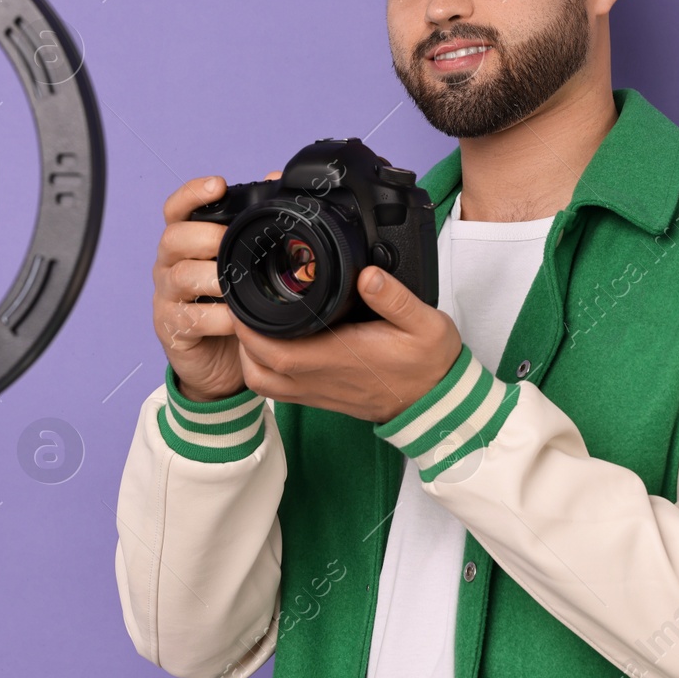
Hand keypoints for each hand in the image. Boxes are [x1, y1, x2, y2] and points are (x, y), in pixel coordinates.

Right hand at [152, 170, 281, 402]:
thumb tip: (274, 179)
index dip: (192, 194)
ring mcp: (168, 297)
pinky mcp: (173, 329)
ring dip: (212, 277)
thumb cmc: (235, 304)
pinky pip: (190, 318)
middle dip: (205, 237)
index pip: (176, 209)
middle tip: (232, 243)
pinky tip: (237, 320)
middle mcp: (170, 265)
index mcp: (186, 243)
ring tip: (236, 283)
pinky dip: (217, 318)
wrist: (224, 362)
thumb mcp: (246, 266)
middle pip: (173, 238)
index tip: (218, 185)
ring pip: (180, 276)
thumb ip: (255, 226)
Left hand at [231, 263, 463, 424]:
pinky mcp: (320, 397)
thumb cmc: (428, 363)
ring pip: (262, 382)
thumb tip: (367, 274)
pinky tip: (269, 345)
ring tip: (251, 323)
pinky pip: (276, 390)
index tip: (243, 297)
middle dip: (241, 335)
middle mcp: (321, 378)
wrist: (437, 403)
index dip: (249, 327)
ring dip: (248, 355)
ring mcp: (318, 391)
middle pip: (257, 366)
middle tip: (241, 302)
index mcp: (338, 357)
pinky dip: (262, 369)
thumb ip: (395, 298)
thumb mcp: (425, 323)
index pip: (275, 349)